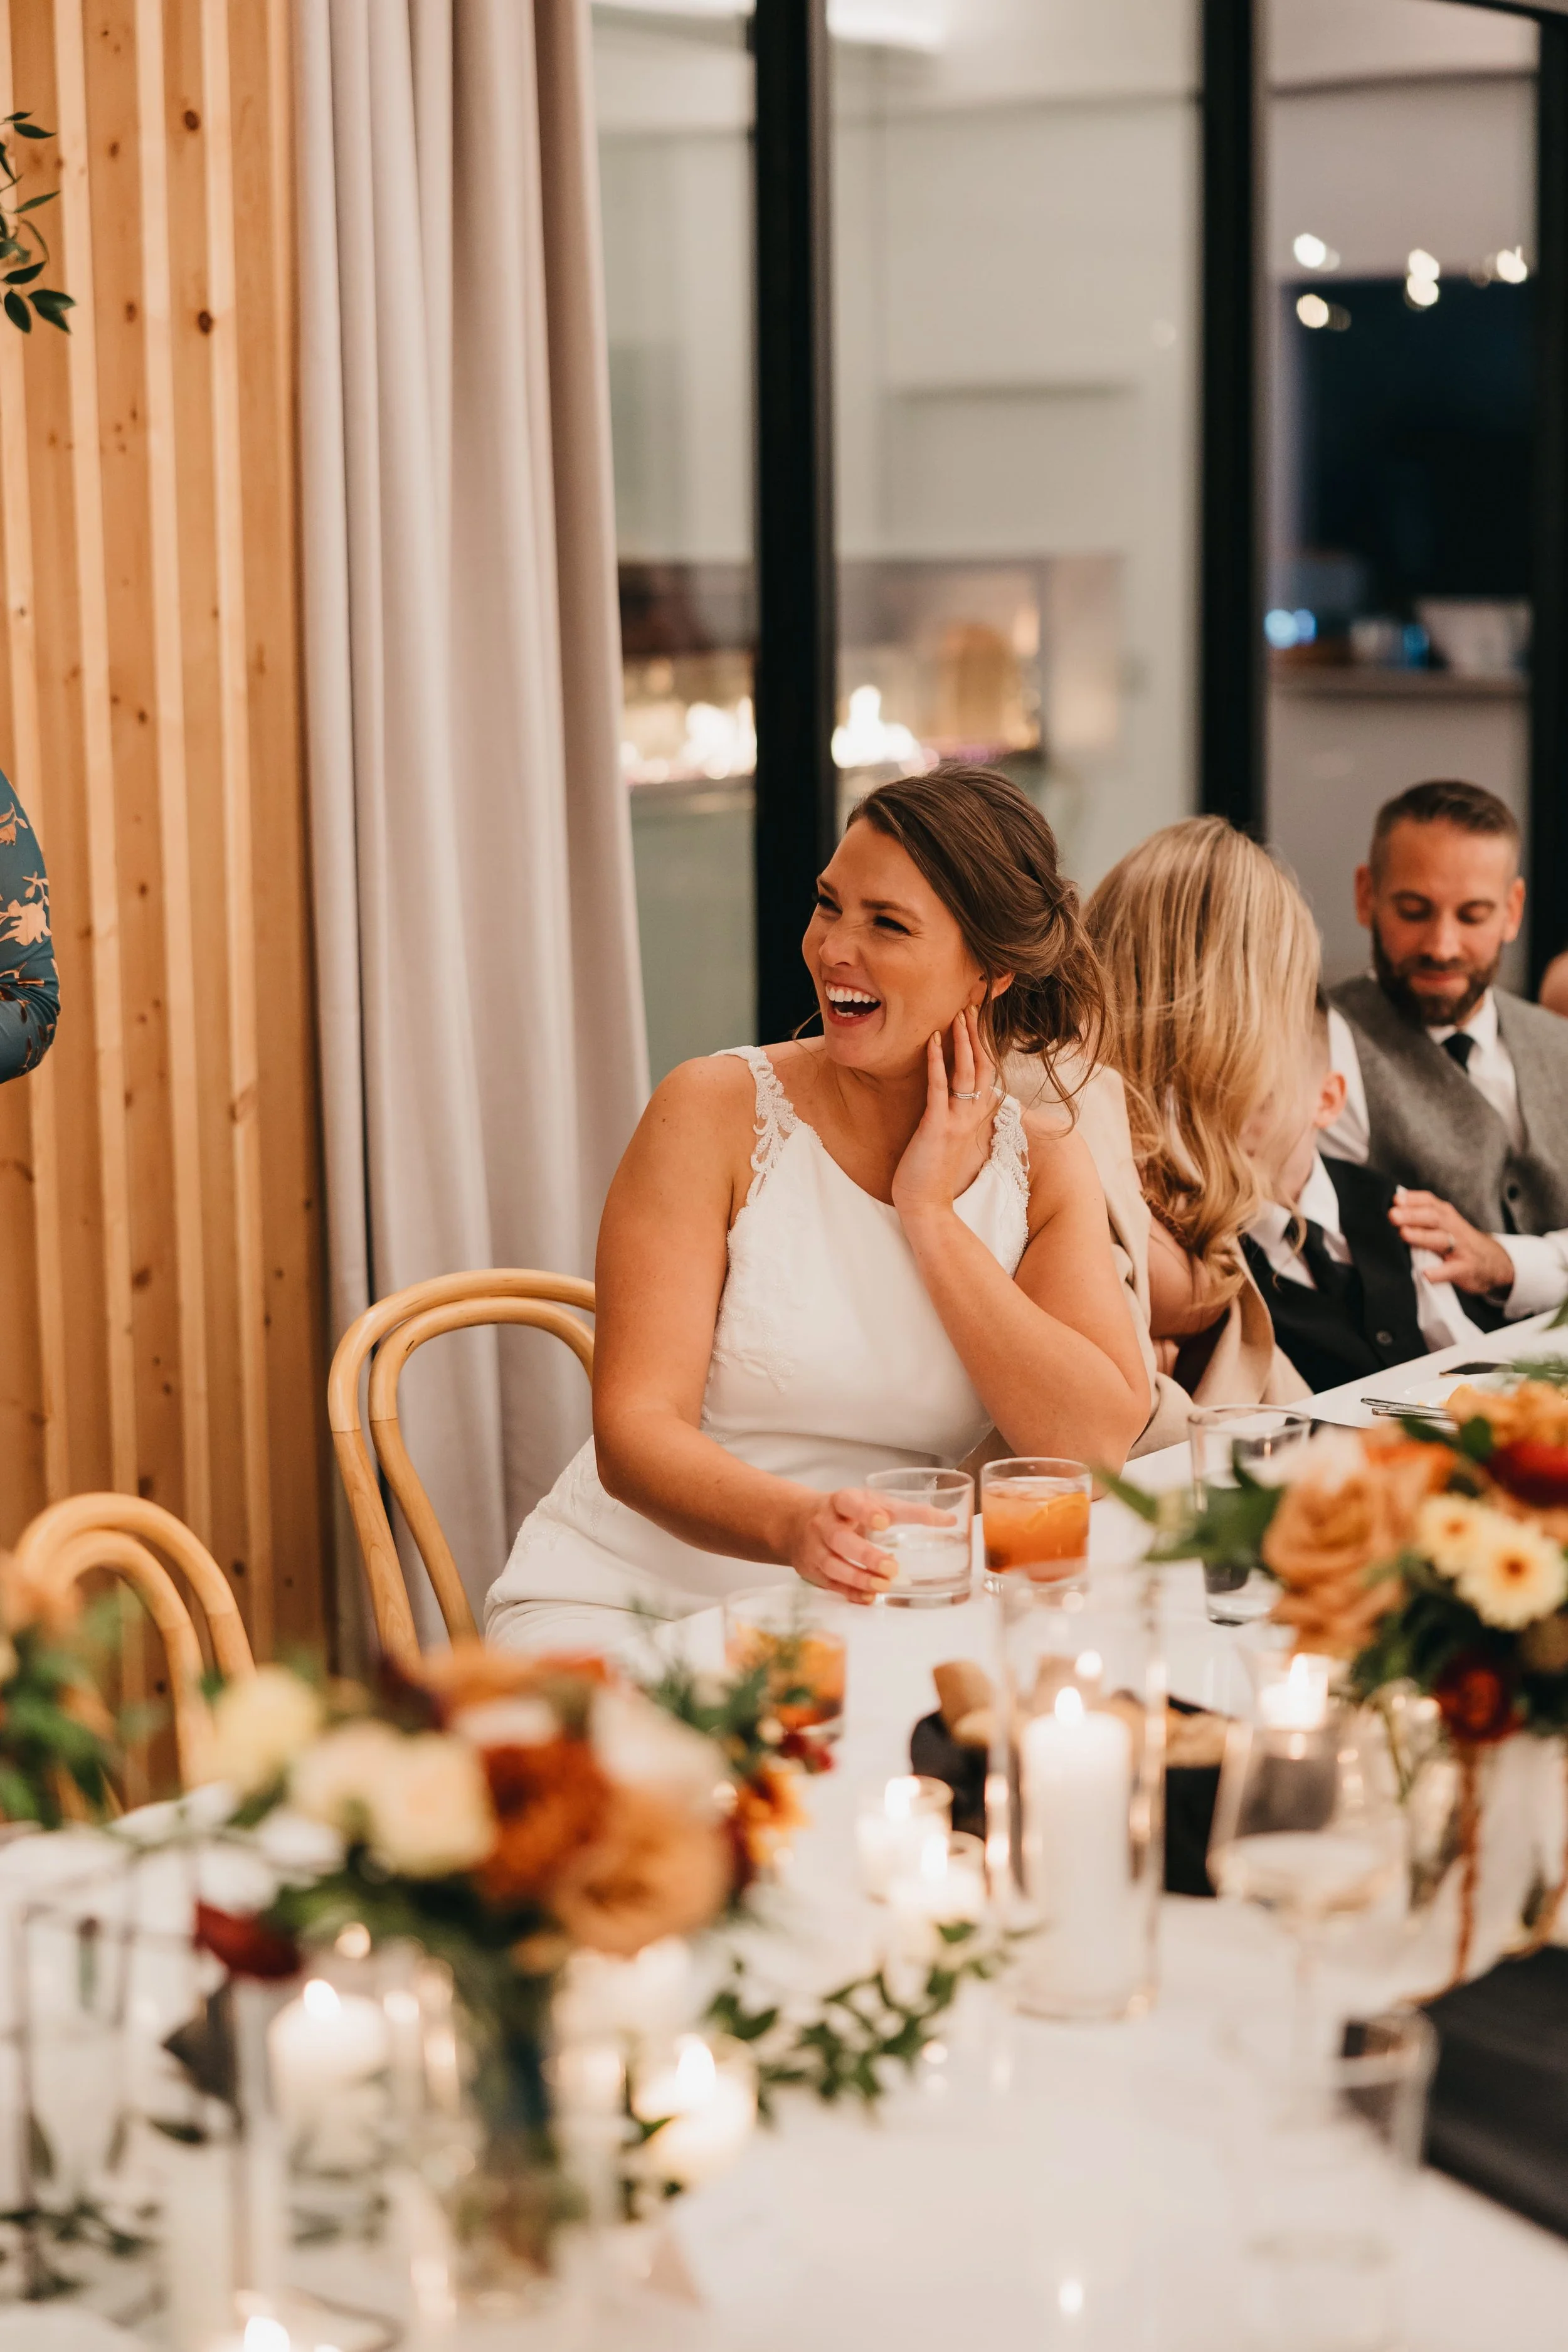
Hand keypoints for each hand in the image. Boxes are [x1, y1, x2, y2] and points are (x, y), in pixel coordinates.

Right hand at [785, 1488, 949, 1605]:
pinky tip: (870, 1596)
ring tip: (884, 1585)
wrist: (799, 1521)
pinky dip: (850, 1593)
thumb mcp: (875, 1502)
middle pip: (839, 1540)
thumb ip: (910, 1511)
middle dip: (865, 1554)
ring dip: (859, 1578)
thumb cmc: (847, 1512)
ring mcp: (815, 1549)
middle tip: (892, 1566)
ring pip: (833, 1566)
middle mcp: (824, 1524)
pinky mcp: (813, 1571)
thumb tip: (949, 1520)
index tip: (883, 1521)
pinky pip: (830, 1585)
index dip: (864, 1511)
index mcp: (840, 1502)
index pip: (848, 1502)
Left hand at [890, 1009, 997, 1226]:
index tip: (977, 1020)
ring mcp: (956, 1121)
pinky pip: (939, 1087)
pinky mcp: (937, 1126)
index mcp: (974, 1118)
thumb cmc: (932, 1175)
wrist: (926, 1206)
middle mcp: (971, 1117)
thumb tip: (952, 1100)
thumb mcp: (948, 1140)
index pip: (984, 1074)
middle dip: (976, 1035)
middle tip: (971, 1006)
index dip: (983, 1046)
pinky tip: (932, 1040)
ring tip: (957, 1014)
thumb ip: (954, 1117)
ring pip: (965, 1072)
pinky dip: (936, 1062)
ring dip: (962, 1041)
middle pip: (981, 1066)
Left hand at [1388, 1188, 1514, 1296]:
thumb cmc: (1460, 1242)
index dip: (1413, 1199)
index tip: (1395, 1199)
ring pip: (1441, 1240)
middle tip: (1392, 1215)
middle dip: (1412, 1215)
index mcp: (1446, 1216)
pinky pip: (1451, 1270)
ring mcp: (1461, 1249)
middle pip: (1433, 1218)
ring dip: (1422, 1236)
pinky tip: (1426, 1274)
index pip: (1430, 1202)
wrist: (1493, 1263)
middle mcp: (1453, 1228)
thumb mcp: (1446, 1225)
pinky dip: (1439, 1272)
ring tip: (1403, 1234)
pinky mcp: (1465, 1269)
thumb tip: (1392, 1209)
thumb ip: (1422, 1217)